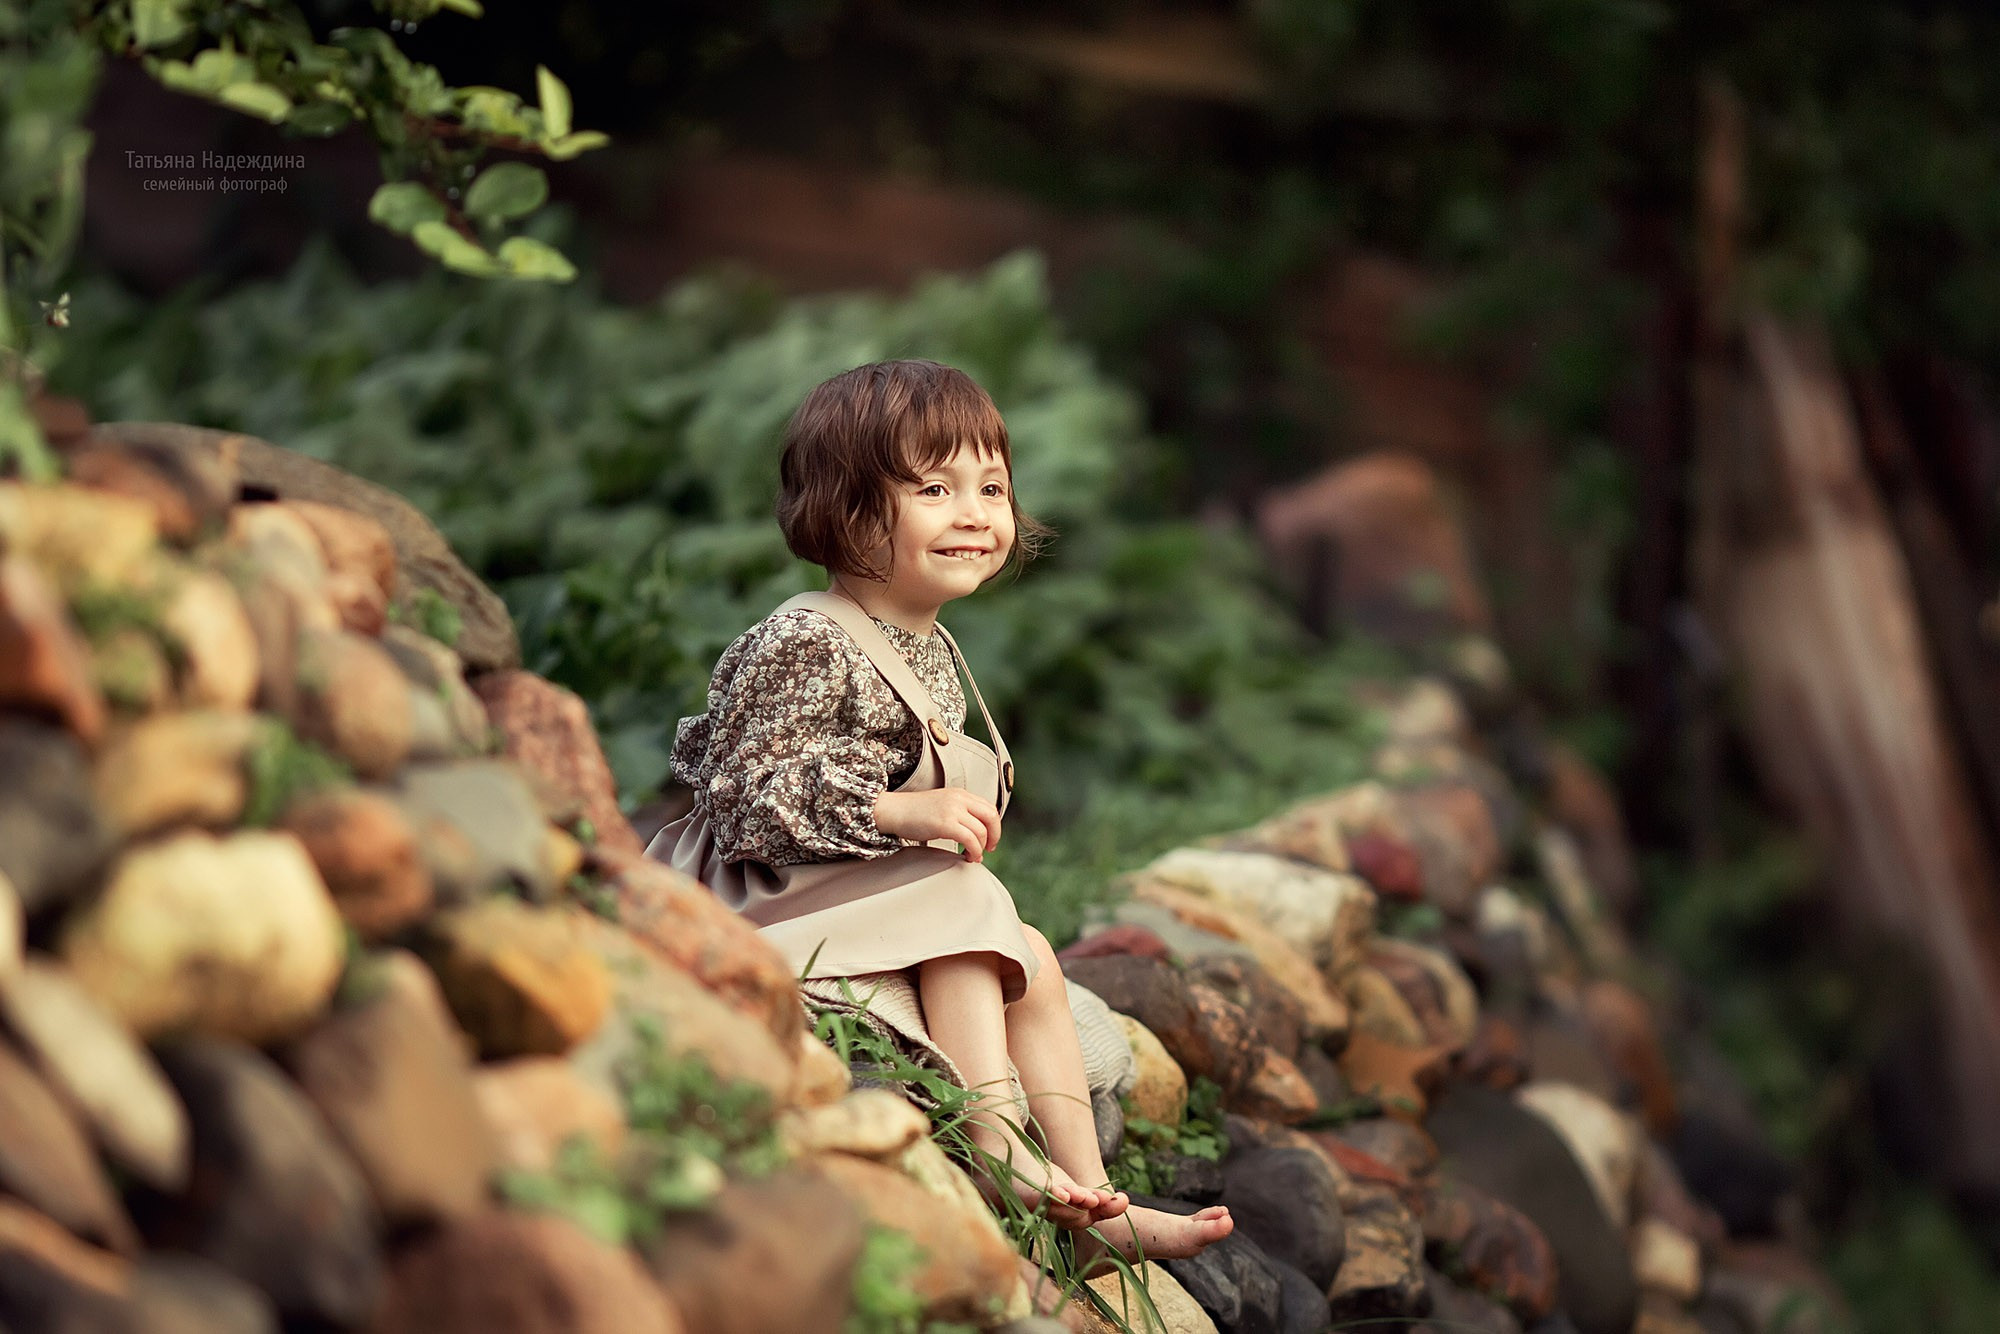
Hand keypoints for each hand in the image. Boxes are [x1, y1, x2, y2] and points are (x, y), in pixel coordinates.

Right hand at [873, 788, 1002, 861]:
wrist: (893, 810)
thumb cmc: (913, 812)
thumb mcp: (941, 804)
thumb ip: (959, 811)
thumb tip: (975, 830)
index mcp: (960, 794)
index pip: (989, 807)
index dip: (994, 825)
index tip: (990, 838)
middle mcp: (959, 799)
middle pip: (991, 816)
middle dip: (995, 835)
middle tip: (989, 849)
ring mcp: (953, 810)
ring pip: (981, 831)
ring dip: (981, 847)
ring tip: (973, 856)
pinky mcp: (946, 823)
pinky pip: (970, 839)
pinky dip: (974, 851)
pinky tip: (967, 857)